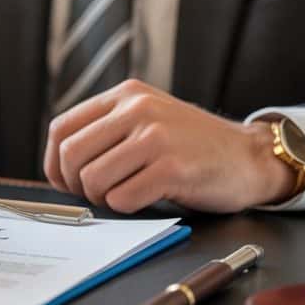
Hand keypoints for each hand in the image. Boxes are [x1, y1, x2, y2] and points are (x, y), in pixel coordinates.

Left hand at [43, 80, 296, 213]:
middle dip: (76, 184)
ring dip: (102, 198)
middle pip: (71, 155)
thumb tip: (59, 165)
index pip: (61, 128)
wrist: (250, 156)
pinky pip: (122, 198)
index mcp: (126, 96)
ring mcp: (156, 137)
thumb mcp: (147, 119)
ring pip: (93, 179)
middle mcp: (138, 110)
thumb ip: (107, 130)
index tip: (64, 181)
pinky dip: (126, 208)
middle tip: (96, 194)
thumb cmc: (192, 145)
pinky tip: (144, 199)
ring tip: (124, 194)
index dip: (54, 162)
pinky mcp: (173, 168)